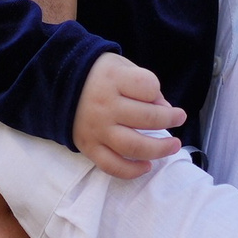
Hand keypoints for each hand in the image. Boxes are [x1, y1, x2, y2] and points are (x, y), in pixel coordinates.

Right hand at [72, 53, 185, 177]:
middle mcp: (104, 105)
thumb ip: (144, 83)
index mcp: (112, 79)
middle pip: (147, 118)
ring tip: (173, 146)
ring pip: (134, 147)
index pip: (148, 87)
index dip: (157, 92)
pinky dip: (132, 171)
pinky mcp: (88, 147)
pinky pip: (112, 166)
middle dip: (170, 120)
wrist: (57, 86)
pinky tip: (147, 166)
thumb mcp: (121, 66)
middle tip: (179, 118)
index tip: (156, 96)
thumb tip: (165, 109)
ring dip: (159, 149)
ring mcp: (96, 129)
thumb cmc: (98, 76)